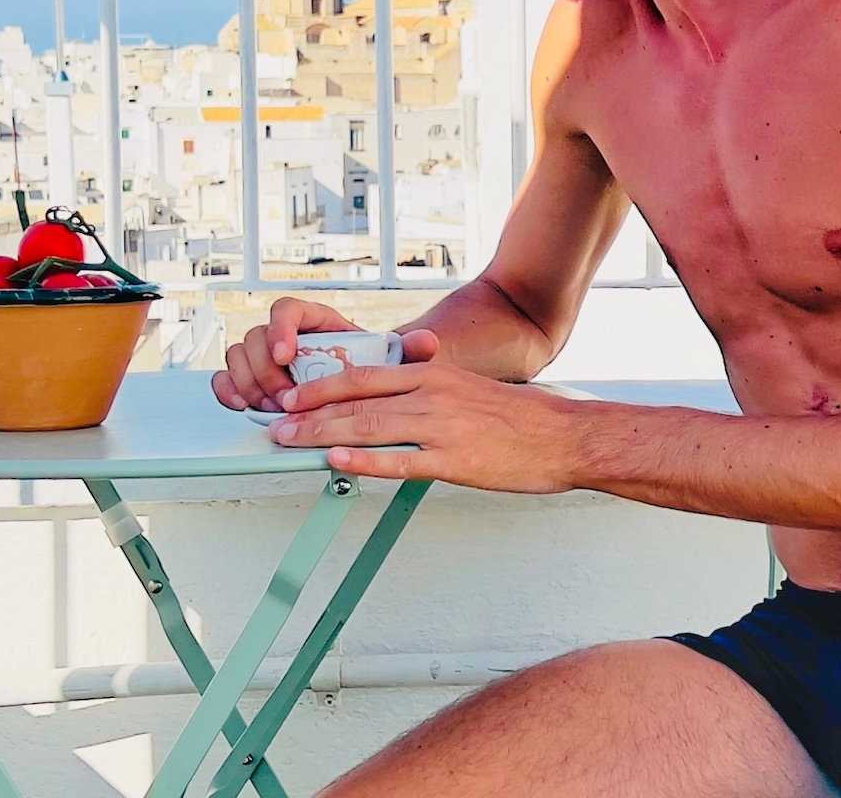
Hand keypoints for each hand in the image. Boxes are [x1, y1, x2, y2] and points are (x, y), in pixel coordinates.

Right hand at [210, 297, 441, 412]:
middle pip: (256, 337)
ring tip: (274, 408)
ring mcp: (267, 357)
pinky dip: (228, 391)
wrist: (368, 387)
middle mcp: (287, 335)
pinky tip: (243, 407)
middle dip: (266, 370)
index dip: (281, 328)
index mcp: (317, 321)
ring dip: (250, 384)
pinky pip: (227, 378)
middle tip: (286, 397)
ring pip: (238, 356)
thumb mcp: (396, 358)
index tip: (287, 353)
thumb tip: (427, 342)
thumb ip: (411, 348)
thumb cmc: (376, 367)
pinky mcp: (256, 380)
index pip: (286, 309)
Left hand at [267, 362, 578, 493]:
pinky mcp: (455, 460)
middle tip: (278, 424)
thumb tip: (390, 406)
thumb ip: (428, 394)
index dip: (322, 387)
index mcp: (433, 374)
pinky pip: (401, 461)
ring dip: (324, 435)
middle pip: (358, 400)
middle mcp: (432, 394)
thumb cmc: (518, 418)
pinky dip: (365, 462)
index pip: (365, 375)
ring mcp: (442, 427)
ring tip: (292, 444)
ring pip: (371, 427)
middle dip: (311, 413)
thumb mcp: (467, 390)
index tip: (294, 397)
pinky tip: (338, 465)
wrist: (562, 435)